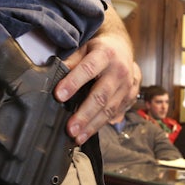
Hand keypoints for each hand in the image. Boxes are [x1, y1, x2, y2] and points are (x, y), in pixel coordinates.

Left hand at [55, 9, 136, 144]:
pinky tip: (88, 133)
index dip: (73, 82)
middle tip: (70, 128)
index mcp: (105, 54)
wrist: (123, 49)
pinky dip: (101, 125)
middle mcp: (119, 70)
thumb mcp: (84, 47)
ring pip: (109, 109)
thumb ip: (71, 60)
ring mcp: (126, 85)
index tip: (59, 95)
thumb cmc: (100, 49)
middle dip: (84, 114)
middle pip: (101, 95)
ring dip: (92, 125)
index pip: (87, 69)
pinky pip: (115, 114)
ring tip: (77, 136)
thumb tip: (55, 72)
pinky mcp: (129, 97)